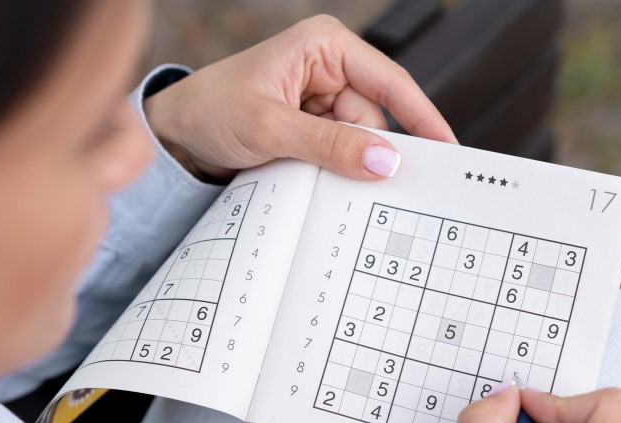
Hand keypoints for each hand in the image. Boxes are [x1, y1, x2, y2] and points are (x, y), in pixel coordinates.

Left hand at [143, 15, 455, 181]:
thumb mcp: (270, 128)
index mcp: (324, 45)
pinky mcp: (311, 126)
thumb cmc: (209, 111)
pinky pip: (338, 153)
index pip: (389, 82)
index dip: (422, 117)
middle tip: (346, 178)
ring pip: (357, 142)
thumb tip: (384, 160)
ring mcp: (320, 99)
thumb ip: (329, 145)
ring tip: (300, 167)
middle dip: (362, 150)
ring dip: (338, 163)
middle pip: (374, 119)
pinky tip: (304, 172)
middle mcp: (328, 67)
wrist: (174, 135)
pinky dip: (328, 169)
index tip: (447, 150)